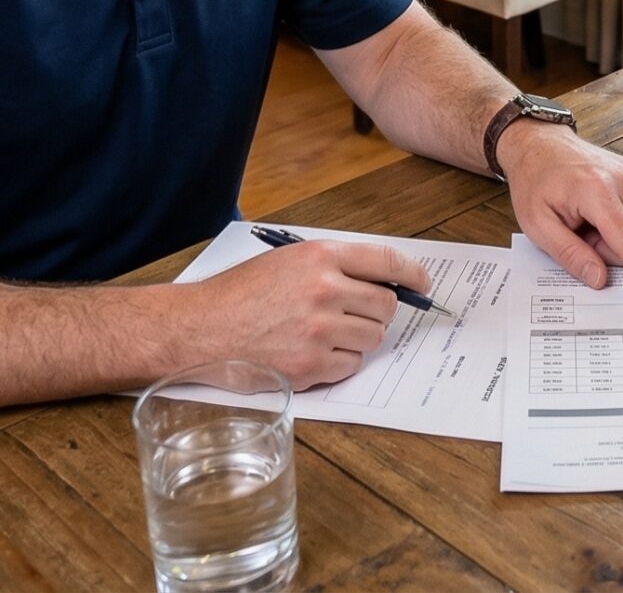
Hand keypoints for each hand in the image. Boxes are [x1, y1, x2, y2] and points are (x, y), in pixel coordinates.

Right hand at [181, 240, 432, 389]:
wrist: (200, 328)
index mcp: (320, 257)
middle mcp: (324, 290)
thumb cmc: (240, 295)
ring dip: (358, 339)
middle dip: (378, 312)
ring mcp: (319, 330)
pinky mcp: (311, 366)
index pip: (386, 261)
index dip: (412, 274)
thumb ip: (332, 266)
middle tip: (358, 316)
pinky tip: (312, 354)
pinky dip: (339, 364)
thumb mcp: (286, 262)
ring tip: (325, 335)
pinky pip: (351, 366)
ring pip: (372, 338)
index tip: (422, 284)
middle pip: (386, 305)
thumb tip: (379, 280)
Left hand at [498, 119, 622, 309]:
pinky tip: (601, 209)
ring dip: (613, 236)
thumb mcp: (538, 225)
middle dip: (606, 249)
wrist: (541, 146)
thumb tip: (600, 279)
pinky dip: (622, 222)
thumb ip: (570, 255)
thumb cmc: (537, 182)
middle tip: (578, 230)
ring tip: (586, 216)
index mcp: (597, 192)